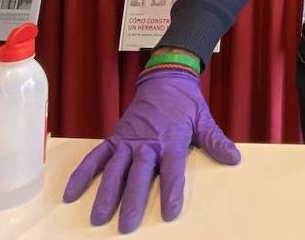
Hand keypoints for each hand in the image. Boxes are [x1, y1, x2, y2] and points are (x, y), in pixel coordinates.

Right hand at [62, 69, 240, 232]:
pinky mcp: (115, 138)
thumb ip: (215, 141)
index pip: (172, 170)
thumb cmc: (186, 102)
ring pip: (114, 170)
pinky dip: (82, 174)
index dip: (171, 191)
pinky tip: (70, 194)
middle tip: (126, 226)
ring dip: (105, 194)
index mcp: (171, 140)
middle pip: (139, 175)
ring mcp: (128, 141)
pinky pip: (95, 157)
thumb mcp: (204, 120)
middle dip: (132, 201)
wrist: (165, 78)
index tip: (170, 212)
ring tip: (98, 218)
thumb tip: (234, 158)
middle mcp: (147, 143)